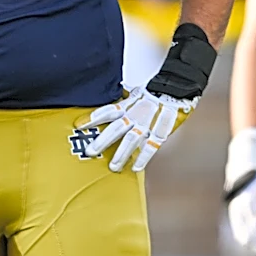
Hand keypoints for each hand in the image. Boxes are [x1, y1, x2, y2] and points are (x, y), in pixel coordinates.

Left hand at [76, 86, 196, 172]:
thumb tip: (111, 108)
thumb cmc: (157, 90)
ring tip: (113, 166)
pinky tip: (136, 168)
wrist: (177, 86)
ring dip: (121, 154)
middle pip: (116, 128)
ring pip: (131, 140)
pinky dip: (143, 158)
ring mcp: (148, 124)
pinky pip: (151, 146)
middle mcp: (136, 114)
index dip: (93, 118)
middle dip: (102, 141)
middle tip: (90, 152)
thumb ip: (125, 103)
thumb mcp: (137, 92)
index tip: (79, 126)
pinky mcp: (160, 131)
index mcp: (129, 104)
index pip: (107, 111)